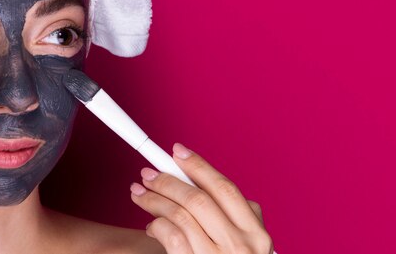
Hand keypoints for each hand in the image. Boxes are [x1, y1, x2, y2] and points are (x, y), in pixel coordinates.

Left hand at [130, 143, 273, 253]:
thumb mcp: (252, 247)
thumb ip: (242, 219)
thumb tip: (220, 188)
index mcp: (256, 234)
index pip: (225, 188)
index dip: (198, 165)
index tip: (177, 151)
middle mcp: (240, 247)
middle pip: (197, 199)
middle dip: (168, 181)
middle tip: (147, 173)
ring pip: (179, 217)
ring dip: (154, 201)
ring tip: (139, 194)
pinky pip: (171, 241)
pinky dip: (157, 227)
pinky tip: (151, 224)